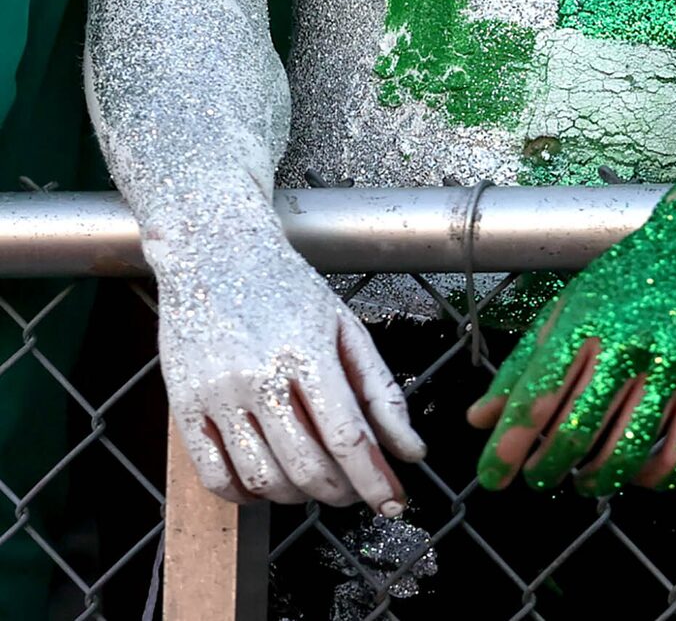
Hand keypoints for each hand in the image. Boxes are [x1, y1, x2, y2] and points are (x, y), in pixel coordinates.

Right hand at [158, 236, 421, 511]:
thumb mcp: (347, 328)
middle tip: (357, 490)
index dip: (373, 479)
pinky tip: (269, 483)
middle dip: (341, 491)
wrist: (215, 254)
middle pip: (307, 465)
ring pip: (263, 478)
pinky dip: (247, 494)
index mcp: (308, 353)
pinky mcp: (184, 408)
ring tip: (317, 482)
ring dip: (298, 496)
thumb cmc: (290, 288)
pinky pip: (215, 476)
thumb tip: (410, 449)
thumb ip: (381, 391)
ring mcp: (217, 396)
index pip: (347, 436)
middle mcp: (259, 378)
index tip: (393, 503)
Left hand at [468, 222, 675, 496]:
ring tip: (585, 479)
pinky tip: (637, 473)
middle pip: (574, 436)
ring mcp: (674, 367)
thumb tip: (479, 420)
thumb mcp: (570, 305)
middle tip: (541, 477)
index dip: (506, 449)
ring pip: (624, 455)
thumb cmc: (632, 276)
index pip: (534, 400)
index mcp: (585, 323)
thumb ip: (524, 363)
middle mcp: (628, 346)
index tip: (493, 480)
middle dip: (547, 470)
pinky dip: (652, 479)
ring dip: (595, 481)